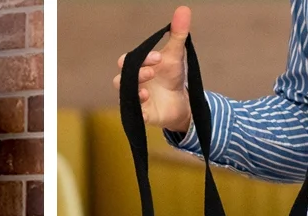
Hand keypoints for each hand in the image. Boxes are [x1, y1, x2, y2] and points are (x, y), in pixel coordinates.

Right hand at [113, 6, 193, 132]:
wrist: (181, 102)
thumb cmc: (172, 77)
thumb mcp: (175, 55)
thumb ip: (177, 34)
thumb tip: (184, 10)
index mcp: (138, 67)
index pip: (131, 60)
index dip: (142, 58)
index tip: (159, 57)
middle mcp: (133, 83)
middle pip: (123, 77)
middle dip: (136, 73)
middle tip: (152, 70)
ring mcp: (136, 98)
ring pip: (125, 94)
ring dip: (134, 90)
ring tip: (146, 89)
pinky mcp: (142, 114)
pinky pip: (134, 112)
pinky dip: (138, 106)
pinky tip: (146, 99)